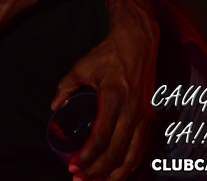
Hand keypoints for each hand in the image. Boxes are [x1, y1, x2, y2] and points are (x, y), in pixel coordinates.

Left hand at [52, 25, 156, 180]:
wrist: (138, 39)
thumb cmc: (110, 52)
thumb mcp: (83, 66)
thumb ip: (66, 86)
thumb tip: (54, 106)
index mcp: (114, 99)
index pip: (99, 140)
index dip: (85, 159)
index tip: (72, 166)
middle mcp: (132, 110)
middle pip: (115, 155)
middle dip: (96, 173)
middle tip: (80, 179)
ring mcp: (145, 114)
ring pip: (132, 156)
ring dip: (115, 175)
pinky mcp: (152, 114)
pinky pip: (141, 147)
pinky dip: (130, 163)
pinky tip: (118, 169)